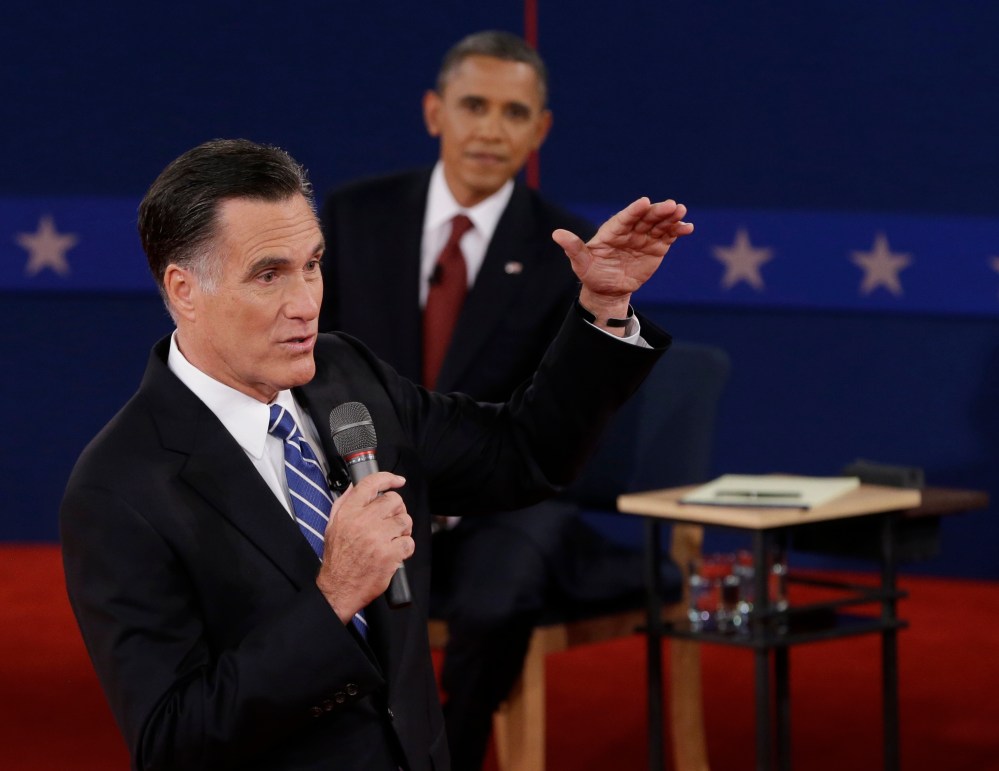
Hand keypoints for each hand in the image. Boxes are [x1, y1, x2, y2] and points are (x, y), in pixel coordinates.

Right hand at [315, 472, 412, 623]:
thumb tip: (356, 486)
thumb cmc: (338, 558)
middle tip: (392, 521)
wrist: (339, 588)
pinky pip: (409, 542)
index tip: (398, 481)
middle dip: (397, 510)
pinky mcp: (389, 554)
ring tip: (393, 538)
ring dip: (403, 529)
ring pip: (404, 520)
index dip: (388, 478)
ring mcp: (377, 538)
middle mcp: (362, 522)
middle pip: (394, 500)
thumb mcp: (333, 526)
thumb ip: (345, 503)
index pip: (371, 484)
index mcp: (348, 513)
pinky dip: (406, 548)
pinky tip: (395, 552)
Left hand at [553, 197, 692, 327]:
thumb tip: (556, 234)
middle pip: (645, 218)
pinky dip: (678, 231)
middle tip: (672, 205)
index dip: (634, 210)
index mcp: (612, 231)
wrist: (608, 290)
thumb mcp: (581, 263)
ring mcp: (644, 237)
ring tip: (681, 212)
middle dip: (658, 211)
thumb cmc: (592, 274)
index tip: (645, 202)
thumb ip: (573, 247)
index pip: (624, 218)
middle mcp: (630, 230)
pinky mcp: (656, 246)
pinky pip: (668, 236)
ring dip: (671, 217)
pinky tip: (688, 228)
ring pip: (659, 224)